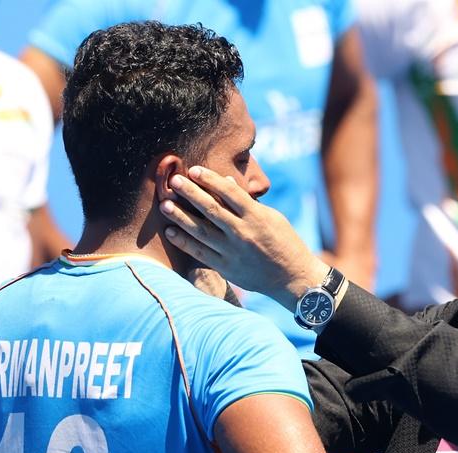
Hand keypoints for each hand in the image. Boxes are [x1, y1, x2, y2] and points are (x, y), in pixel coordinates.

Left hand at [160, 167, 329, 303]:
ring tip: (165, 204)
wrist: (293, 278)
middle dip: (190, 193)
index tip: (194, 169)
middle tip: (173, 181)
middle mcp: (243, 233)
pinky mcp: (226, 268)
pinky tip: (171, 231)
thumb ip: (247, 203)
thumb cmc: (284, 243)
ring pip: (201, 231)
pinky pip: (200, 253)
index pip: (229, 192)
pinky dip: (184, 242)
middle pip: (211, 209)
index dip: (210, 179)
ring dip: (180, 216)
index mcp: (256, 217)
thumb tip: (226, 182)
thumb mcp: (272, 218)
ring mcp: (233, 252)